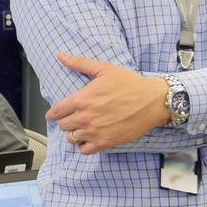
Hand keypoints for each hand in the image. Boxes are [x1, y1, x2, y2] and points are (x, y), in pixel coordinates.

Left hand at [46, 53, 169, 153]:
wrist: (152, 100)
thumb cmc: (130, 83)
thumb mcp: (103, 68)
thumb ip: (79, 63)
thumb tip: (60, 55)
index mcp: (82, 99)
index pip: (56, 112)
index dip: (54, 113)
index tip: (55, 114)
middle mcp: (85, 118)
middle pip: (63, 126)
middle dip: (66, 121)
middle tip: (74, 118)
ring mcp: (95, 132)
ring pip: (72, 139)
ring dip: (74, 134)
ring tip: (82, 128)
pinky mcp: (106, 143)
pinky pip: (84, 150)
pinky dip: (85, 145)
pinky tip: (90, 138)